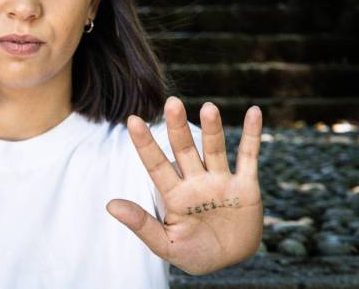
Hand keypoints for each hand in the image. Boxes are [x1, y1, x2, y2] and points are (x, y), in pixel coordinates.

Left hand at [106, 96, 262, 275]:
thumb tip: (110, 205)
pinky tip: (254, 112)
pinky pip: (249, 157)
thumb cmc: (193, 253)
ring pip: (214, 149)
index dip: (145, 144)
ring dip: (213, 129)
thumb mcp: (165, 244)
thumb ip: (141, 225)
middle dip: (178, 128)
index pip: (155, 164)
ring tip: (208, 107)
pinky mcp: (245, 187)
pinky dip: (252, 135)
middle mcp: (196, 182)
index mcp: (174, 194)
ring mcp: (220, 181)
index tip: (132, 120)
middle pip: (185, 149)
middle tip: (172, 103)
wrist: (229, 262)